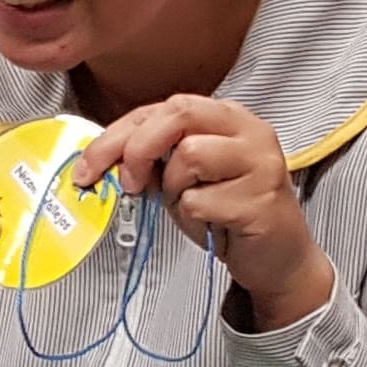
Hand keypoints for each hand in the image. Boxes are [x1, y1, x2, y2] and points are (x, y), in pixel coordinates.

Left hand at [76, 95, 332, 328]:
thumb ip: (153, 159)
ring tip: (192, 207)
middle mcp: (249, 131)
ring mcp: (261, 162)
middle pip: (178, 116)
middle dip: (139, 149)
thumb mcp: (183, 179)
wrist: (277, 257)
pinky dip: (193, 220)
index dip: (118, 135)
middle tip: (128, 183)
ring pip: (190, 157)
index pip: (163, 109)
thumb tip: (103, 160)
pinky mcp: (261, 198)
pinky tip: (211, 225)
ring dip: (175, 191)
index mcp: (227, 117)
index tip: (88, 166)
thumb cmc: (227, 212)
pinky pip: (200, 201)